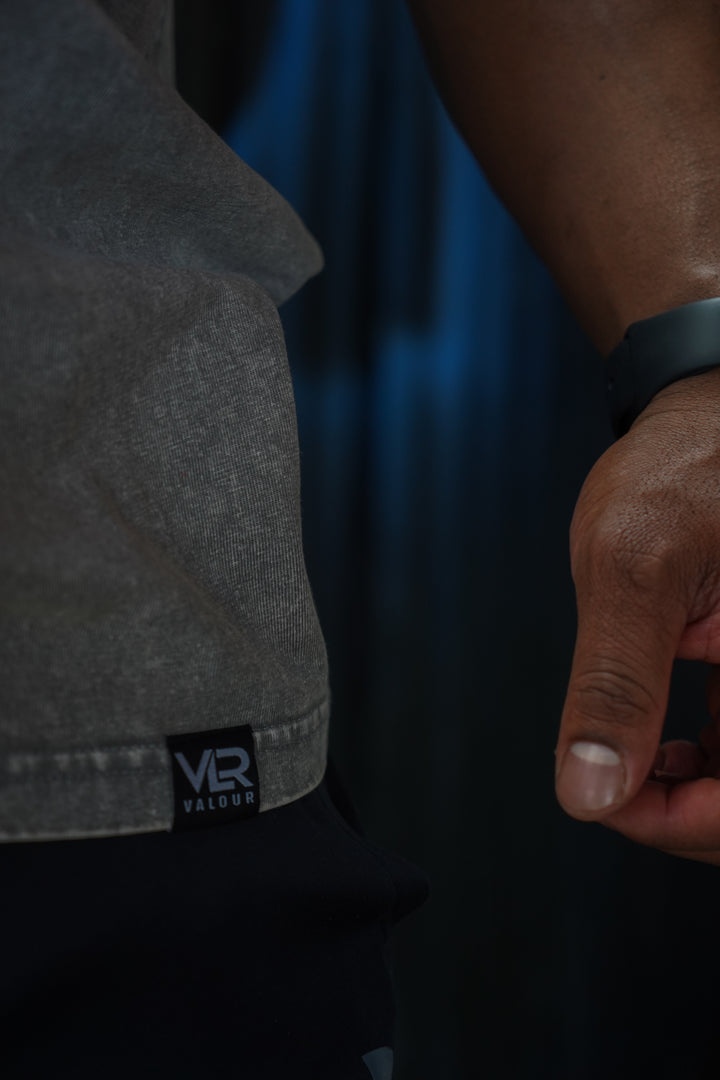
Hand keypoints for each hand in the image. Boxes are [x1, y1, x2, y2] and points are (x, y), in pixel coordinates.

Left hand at [555, 366, 719, 864]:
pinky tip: (662, 748)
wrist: (701, 423)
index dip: (682, 824)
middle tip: (611, 782)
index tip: (607, 800)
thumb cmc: (678, 471)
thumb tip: (589, 796)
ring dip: (696, 796)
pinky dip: (709, 765)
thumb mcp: (629, 570)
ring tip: (633, 762)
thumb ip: (615, 685)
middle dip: (686, 815)